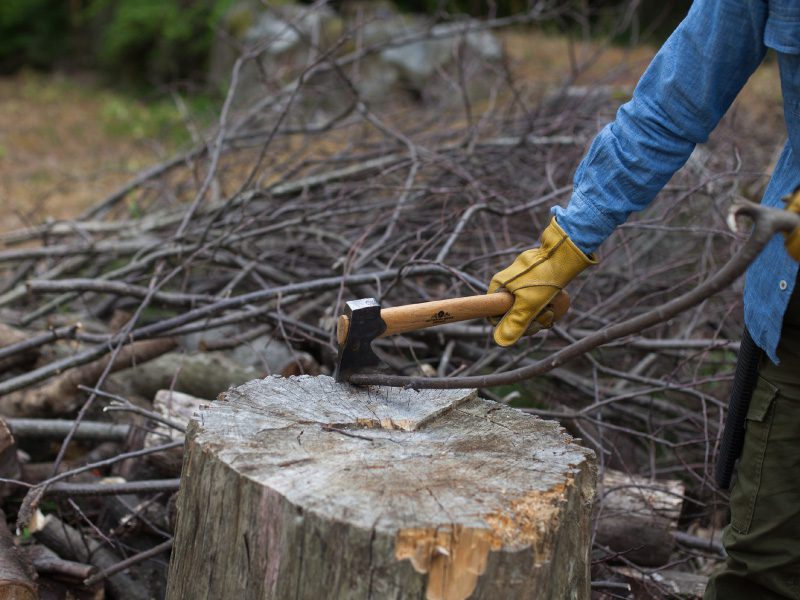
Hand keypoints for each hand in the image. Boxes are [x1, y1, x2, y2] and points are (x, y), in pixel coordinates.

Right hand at [488, 217, 595, 345]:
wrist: (564, 254)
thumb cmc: (544, 278)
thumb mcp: (529, 305)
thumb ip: (515, 323)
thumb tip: (500, 341)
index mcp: (498, 286)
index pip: (494, 315)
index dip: (509, 325)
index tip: (525, 326)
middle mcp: (506, 282)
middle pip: (511, 313)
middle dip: (529, 320)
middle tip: (544, 319)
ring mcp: (519, 280)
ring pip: (525, 307)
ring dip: (539, 313)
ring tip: (551, 309)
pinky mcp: (532, 278)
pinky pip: (533, 298)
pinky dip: (543, 304)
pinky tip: (553, 304)